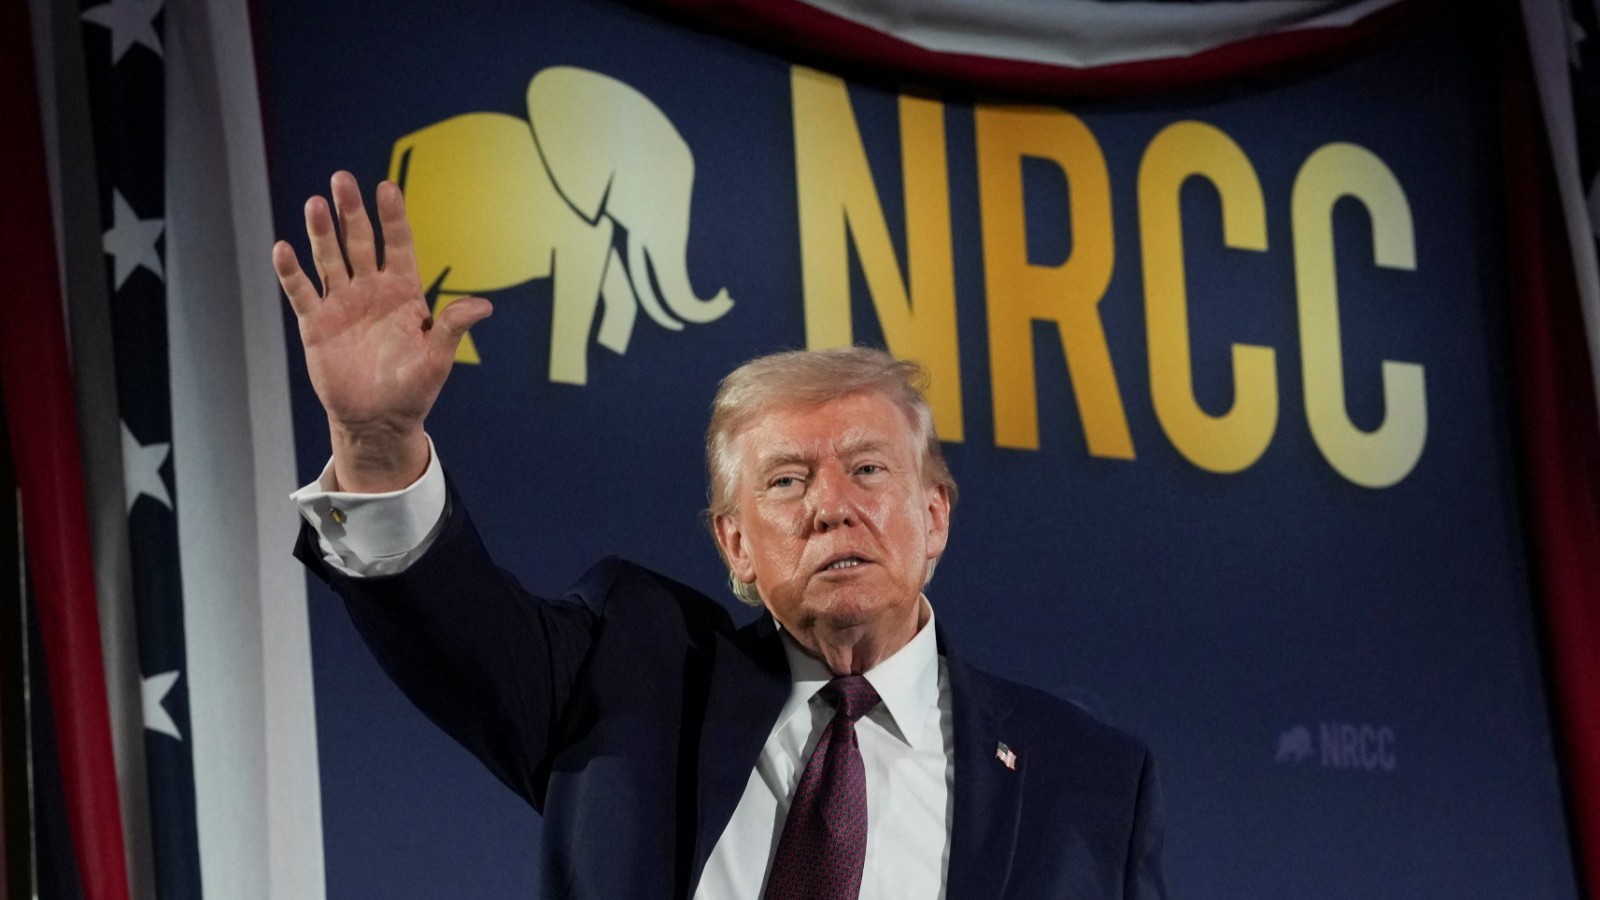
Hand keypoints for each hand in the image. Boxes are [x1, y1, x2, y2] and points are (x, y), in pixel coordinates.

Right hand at [273, 171, 491, 491]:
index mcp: (404, 291)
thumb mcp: (438, 359)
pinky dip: (292, 272)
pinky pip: (302, 293)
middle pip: (359, 241)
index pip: (397, 244)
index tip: (386, 188)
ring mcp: (342, 304)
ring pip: (329, 259)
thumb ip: (453, 327)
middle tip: (342, 179)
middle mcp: (370, 289)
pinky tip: (283, 248)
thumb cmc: (414, 389)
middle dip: (351, 211)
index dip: (392, 217)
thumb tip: (484, 305)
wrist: (379, 420)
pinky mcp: (317, 324)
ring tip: (315, 204)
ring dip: (321, 233)